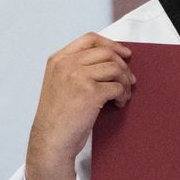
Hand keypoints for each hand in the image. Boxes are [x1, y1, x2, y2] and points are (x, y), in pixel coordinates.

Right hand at [23, 33, 133, 179]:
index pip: (90, 39)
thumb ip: (76, 68)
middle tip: (129, 80)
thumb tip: (111, 60)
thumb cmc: (58, 116)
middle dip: (123, 66)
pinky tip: (119, 103)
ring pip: (115, 68)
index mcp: (58, 60)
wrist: (51, 139)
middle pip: (107, 52)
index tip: (124, 54)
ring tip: (123, 95)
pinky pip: (117, 87)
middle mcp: (66, 64)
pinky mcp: (90, 92)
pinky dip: (123, 95)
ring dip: (125, 82)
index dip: (111, 44)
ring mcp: (78, 77)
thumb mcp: (59, 83)